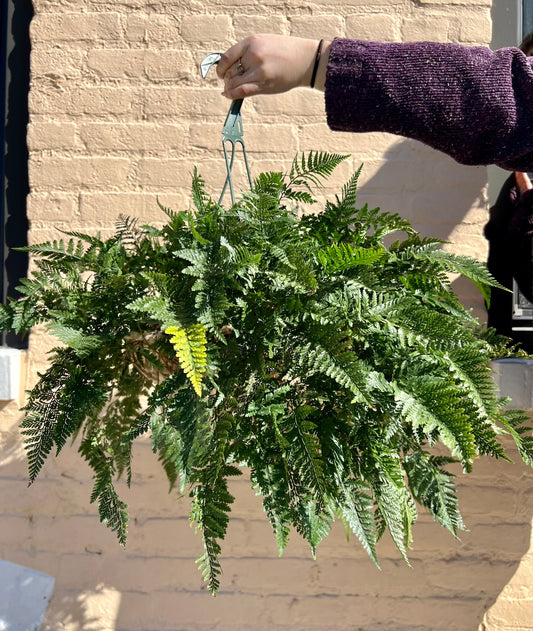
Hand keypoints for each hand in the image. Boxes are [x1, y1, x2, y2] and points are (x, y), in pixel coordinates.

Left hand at [216, 34, 330, 99]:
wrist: (305, 60)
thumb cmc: (284, 52)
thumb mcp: (264, 43)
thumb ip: (248, 52)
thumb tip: (229, 66)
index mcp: (252, 42)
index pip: (227, 56)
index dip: (221, 67)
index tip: (221, 72)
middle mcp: (253, 55)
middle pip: (230, 71)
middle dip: (227, 78)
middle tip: (230, 82)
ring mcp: (258, 70)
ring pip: (234, 82)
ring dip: (230, 87)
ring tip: (231, 88)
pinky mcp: (264, 84)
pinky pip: (241, 91)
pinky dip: (231, 94)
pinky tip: (227, 95)